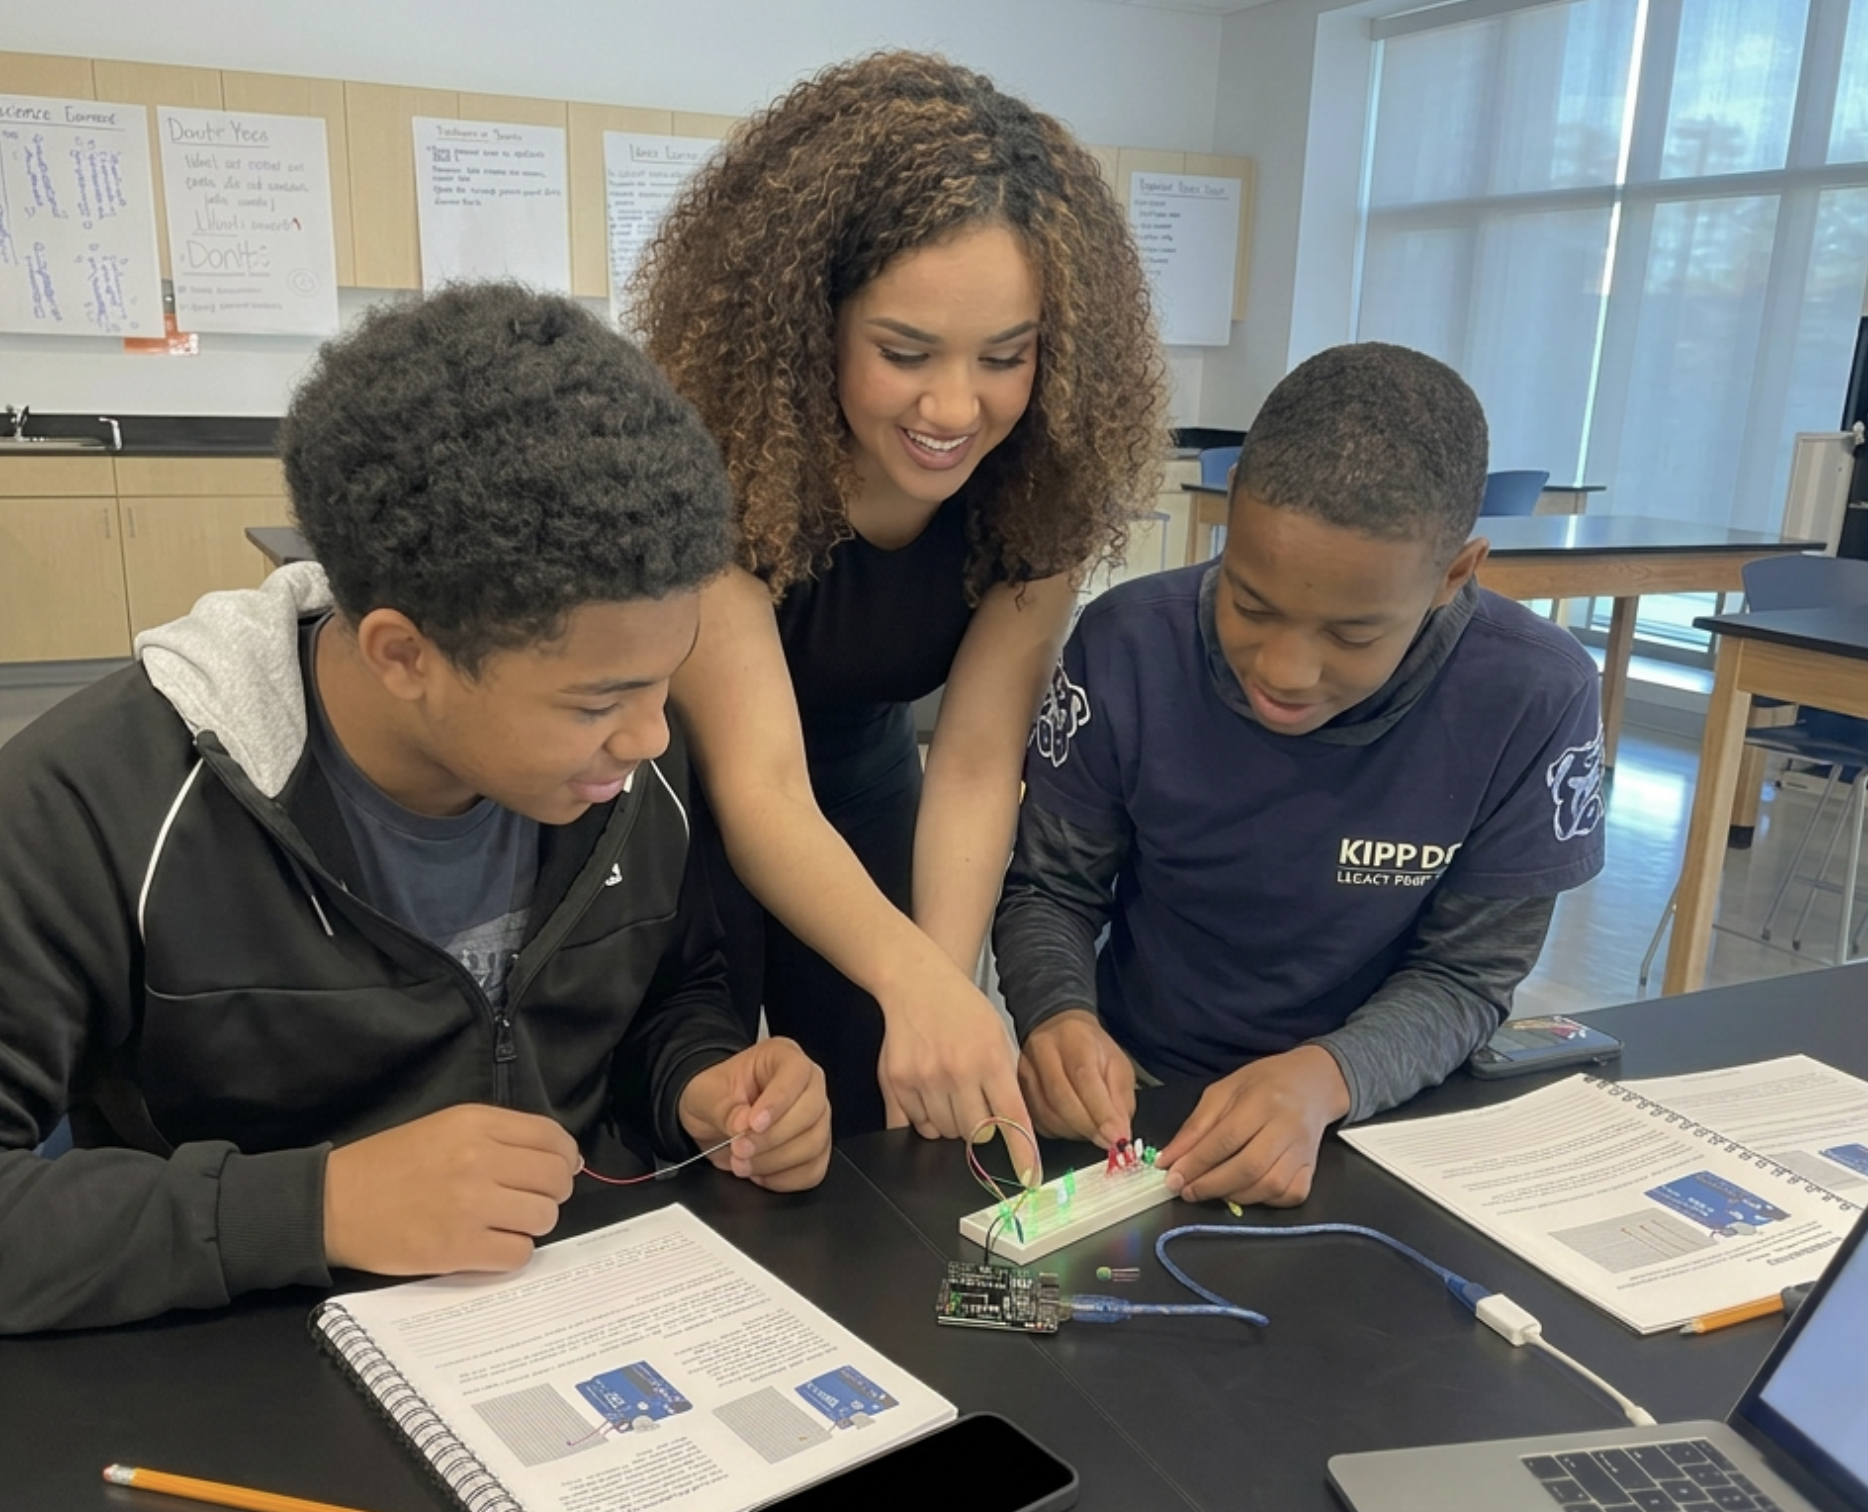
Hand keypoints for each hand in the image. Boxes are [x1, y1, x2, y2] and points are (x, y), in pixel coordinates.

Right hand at [323, 1105, 580, 1275]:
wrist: (333, 1204)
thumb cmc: (390, 1164)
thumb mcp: (445, 1127)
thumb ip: (502, 1137)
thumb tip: (565, 1160)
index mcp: (475, 1123)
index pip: (552, 1138)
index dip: (565, 1157)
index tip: (559, 1169)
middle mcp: (478, 1159)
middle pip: (555, 1179)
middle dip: (551, 1192)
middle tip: (528, 1200)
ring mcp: (470, 1205)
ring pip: (543, 1218)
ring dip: (530, 1224)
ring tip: (503, 1222)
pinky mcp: (459, 1248)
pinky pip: (518, 1254)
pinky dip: (510, 1252)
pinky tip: (489, 1245)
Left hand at [677, 1037, 830, 1192]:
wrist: (712, 1119)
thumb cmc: (715, 1096)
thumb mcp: (704, 1095)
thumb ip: (722, 1108)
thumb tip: (742, 1125)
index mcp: (782, 1057)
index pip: (796, 1073)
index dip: (778, 1101)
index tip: (752, 1124)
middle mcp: (807, 1084)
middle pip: (812, 1111)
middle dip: (773, 1137)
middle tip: (739, 1148)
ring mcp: (816, 1118)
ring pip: (814, 1144)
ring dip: (775, 1161)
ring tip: (742, 1162)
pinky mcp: (815, 1149)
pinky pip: (813, 1170)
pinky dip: (784, 1179)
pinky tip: (760, 1172)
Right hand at [875, 962, 1037, 1177]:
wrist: (918, 983)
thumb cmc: (964, 1010)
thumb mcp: (998, 1037)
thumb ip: (1005, 1081)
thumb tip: (1012, 1129)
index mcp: (990, 1060)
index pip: (1011, 1118)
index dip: (1022, 1153)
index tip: (1029, 1178)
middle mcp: (957, 1072)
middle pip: (976, 1133)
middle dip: (980, 1126)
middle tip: (975, 1100)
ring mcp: (924, 1079)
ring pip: (945, 1133)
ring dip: (951, 1123)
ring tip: (950, 1090)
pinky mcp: (896, 1083)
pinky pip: (914, 1126)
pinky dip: (924, 1119)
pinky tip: (928, 1094)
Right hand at [1017, 1010, 1134, 1148]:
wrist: (1056, 1030)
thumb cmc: (1092, 1050)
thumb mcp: (1118, 1065)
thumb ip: (1120, 1100)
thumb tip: (1119, 1134)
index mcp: (1074, 1040)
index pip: (1084, 1078)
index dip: (1101, 1112)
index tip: (1117, 1138)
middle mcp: (1043, 1052)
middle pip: (1061, 1098)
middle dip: (1087, 1127)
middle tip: (1107, 1142)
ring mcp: (1024, 1071)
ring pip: (1046, 1113)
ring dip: (1073, 1131)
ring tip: (1091, 1132)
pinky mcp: (1015, 1089)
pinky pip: (1035, 1120)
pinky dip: (1057, 1131)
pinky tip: (1071, 1128)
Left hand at [1156, 1046, 1350, 1207]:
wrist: (1312, 1083)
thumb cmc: (1264, 1083)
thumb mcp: (1223, 1091)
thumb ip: (1196, 1126)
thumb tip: (1168, 1160)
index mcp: (1262, 1100)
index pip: (1225, 1139)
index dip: (1196, 1162)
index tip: (1172, 1178)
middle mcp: (1287, 1127)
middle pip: (1248, 1167)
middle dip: (1211, 1185)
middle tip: (1186, 1191)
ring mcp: (1304, 1150)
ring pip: (1269, 1186)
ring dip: (1233, 1196)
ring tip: (1210, 1190)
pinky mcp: (1312, 1168)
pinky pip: (1289, 1195)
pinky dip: (1264, 1201)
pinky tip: (1244, 1191)